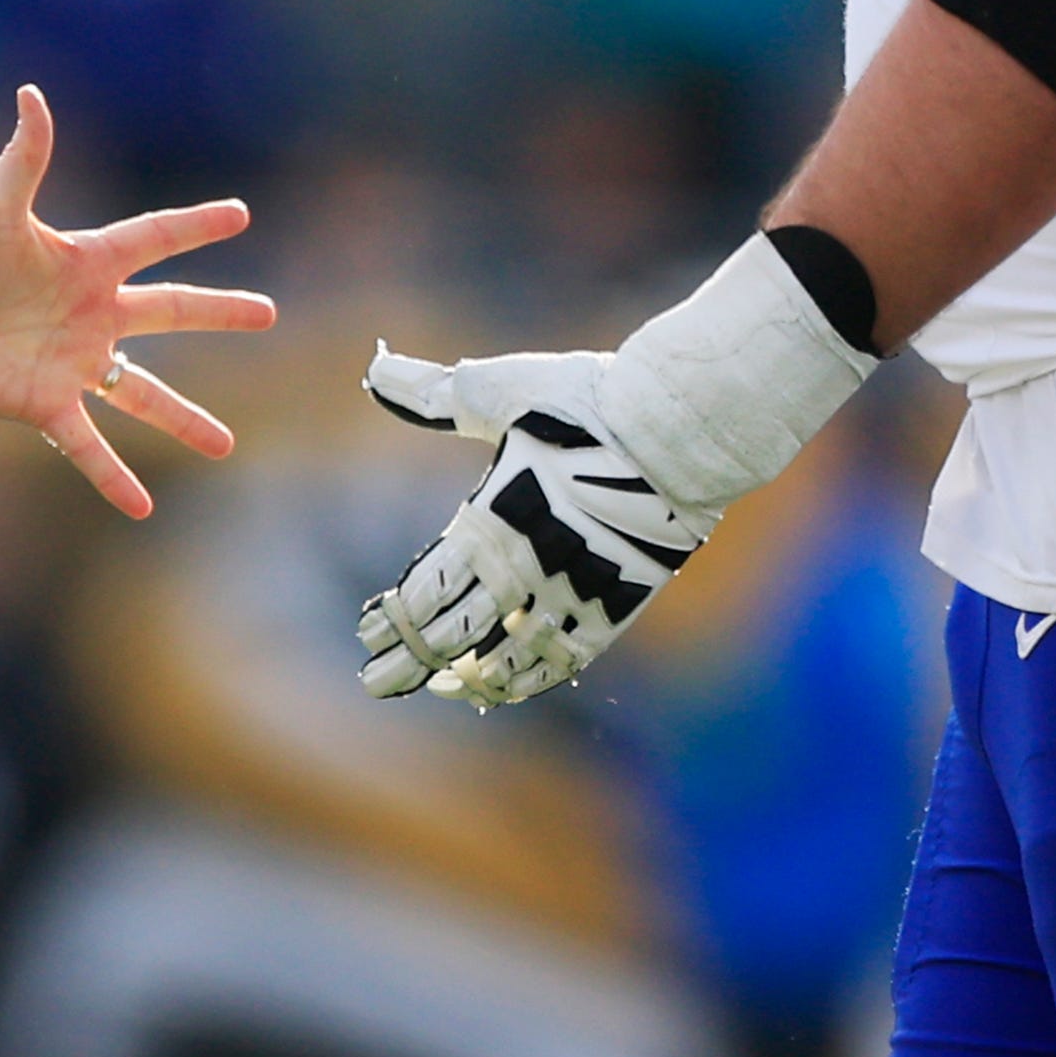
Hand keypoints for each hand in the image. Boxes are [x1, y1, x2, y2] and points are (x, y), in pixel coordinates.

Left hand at [0, 85, 271, 518]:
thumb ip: (24, 158)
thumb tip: (33, 93)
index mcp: (87, 262)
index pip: (155, 238)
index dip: (196, 225)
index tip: (240, 214)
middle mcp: (91, 314)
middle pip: (171, 312)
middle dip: (219, 312)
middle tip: (267, 313)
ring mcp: (73, 362)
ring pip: (142, 393)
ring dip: (183, 419)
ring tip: (225, 446)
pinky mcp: (45, 404)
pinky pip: (88, 445)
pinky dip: (112, 475)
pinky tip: (142, 506)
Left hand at [356, 233, 875, 706]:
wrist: (688, 427)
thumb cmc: (590, 401)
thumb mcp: (501, 389)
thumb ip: (433, 392)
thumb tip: (375, 367)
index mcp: (491, 521)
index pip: (427, 590)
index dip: (394, 620)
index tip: (367, 633)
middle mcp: (526, 568)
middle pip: (454, 635)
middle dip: (411, 660)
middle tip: (375, 681)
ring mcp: (573, 594)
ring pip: (506, 660)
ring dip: (467, 680)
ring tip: (439, 689)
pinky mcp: (617, 606)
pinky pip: (562, 661)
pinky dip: (528, 680)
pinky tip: (504, 687)